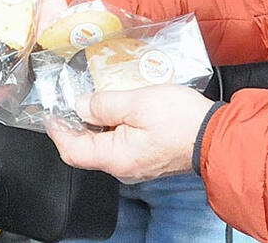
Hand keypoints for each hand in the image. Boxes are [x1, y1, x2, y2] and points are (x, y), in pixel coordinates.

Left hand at [46, 85, 214, 183]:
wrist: (216, 135)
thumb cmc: (181, 120)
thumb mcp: (137, 102)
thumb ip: (104, 104)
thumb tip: (80, 106)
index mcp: (116, 157)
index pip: (73, 151)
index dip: (58, 131)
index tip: (51, 112)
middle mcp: (123, 167)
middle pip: (87, 149)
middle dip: (75, 125)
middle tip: (70, 100)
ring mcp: (137, 165)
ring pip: (104, 145)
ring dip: (95, 123)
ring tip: (94, 98)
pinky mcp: (148, 158)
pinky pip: (121, 144)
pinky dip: (112, 126)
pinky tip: (118, 107)